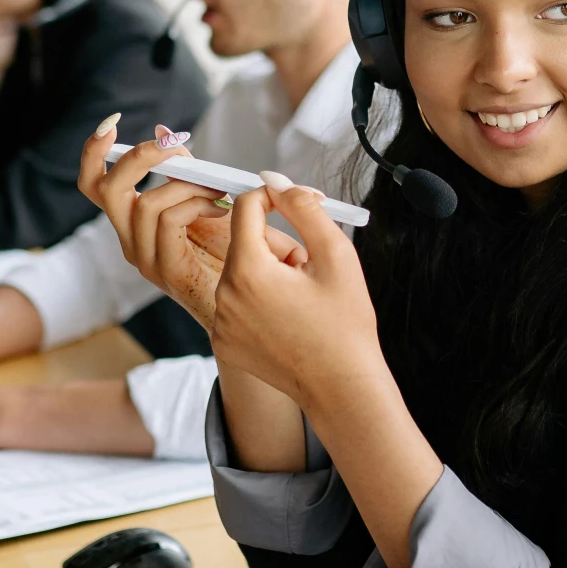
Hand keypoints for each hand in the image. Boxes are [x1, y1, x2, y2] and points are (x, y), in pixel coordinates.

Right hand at [80, 120, 299, 332]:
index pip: (94, 183)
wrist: (259, 302)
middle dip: (138, 157)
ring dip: (186, 183)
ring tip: (219, 188)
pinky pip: (168, 221)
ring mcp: (146, 259)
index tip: (113, 121)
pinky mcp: (168, 271)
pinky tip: (223, 207)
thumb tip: (164, 130)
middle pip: (104, 189)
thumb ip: (187, 169)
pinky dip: (196, 203)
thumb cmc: (237, 251)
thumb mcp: (209, 199)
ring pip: (144, 203)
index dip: (94, 151)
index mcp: (133, 222)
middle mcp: (131, 240)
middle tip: (174, 144)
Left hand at [212, 177, 383, 415]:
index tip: (296, 206)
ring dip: (268, 273)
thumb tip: (274, 180)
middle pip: (243, 242)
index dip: (272, 198)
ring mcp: (220, 323)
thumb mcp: (335, 254)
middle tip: (308, 268)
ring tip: (301, 297)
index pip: (245, 207)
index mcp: (248, 271)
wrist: (342, 388)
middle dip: (275, 244)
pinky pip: (235, 303)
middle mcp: (224, 296)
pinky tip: (287, 319)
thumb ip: (302, 208)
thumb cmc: (345, 324)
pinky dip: (258, 301)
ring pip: (240, 273)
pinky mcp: (223, 342)